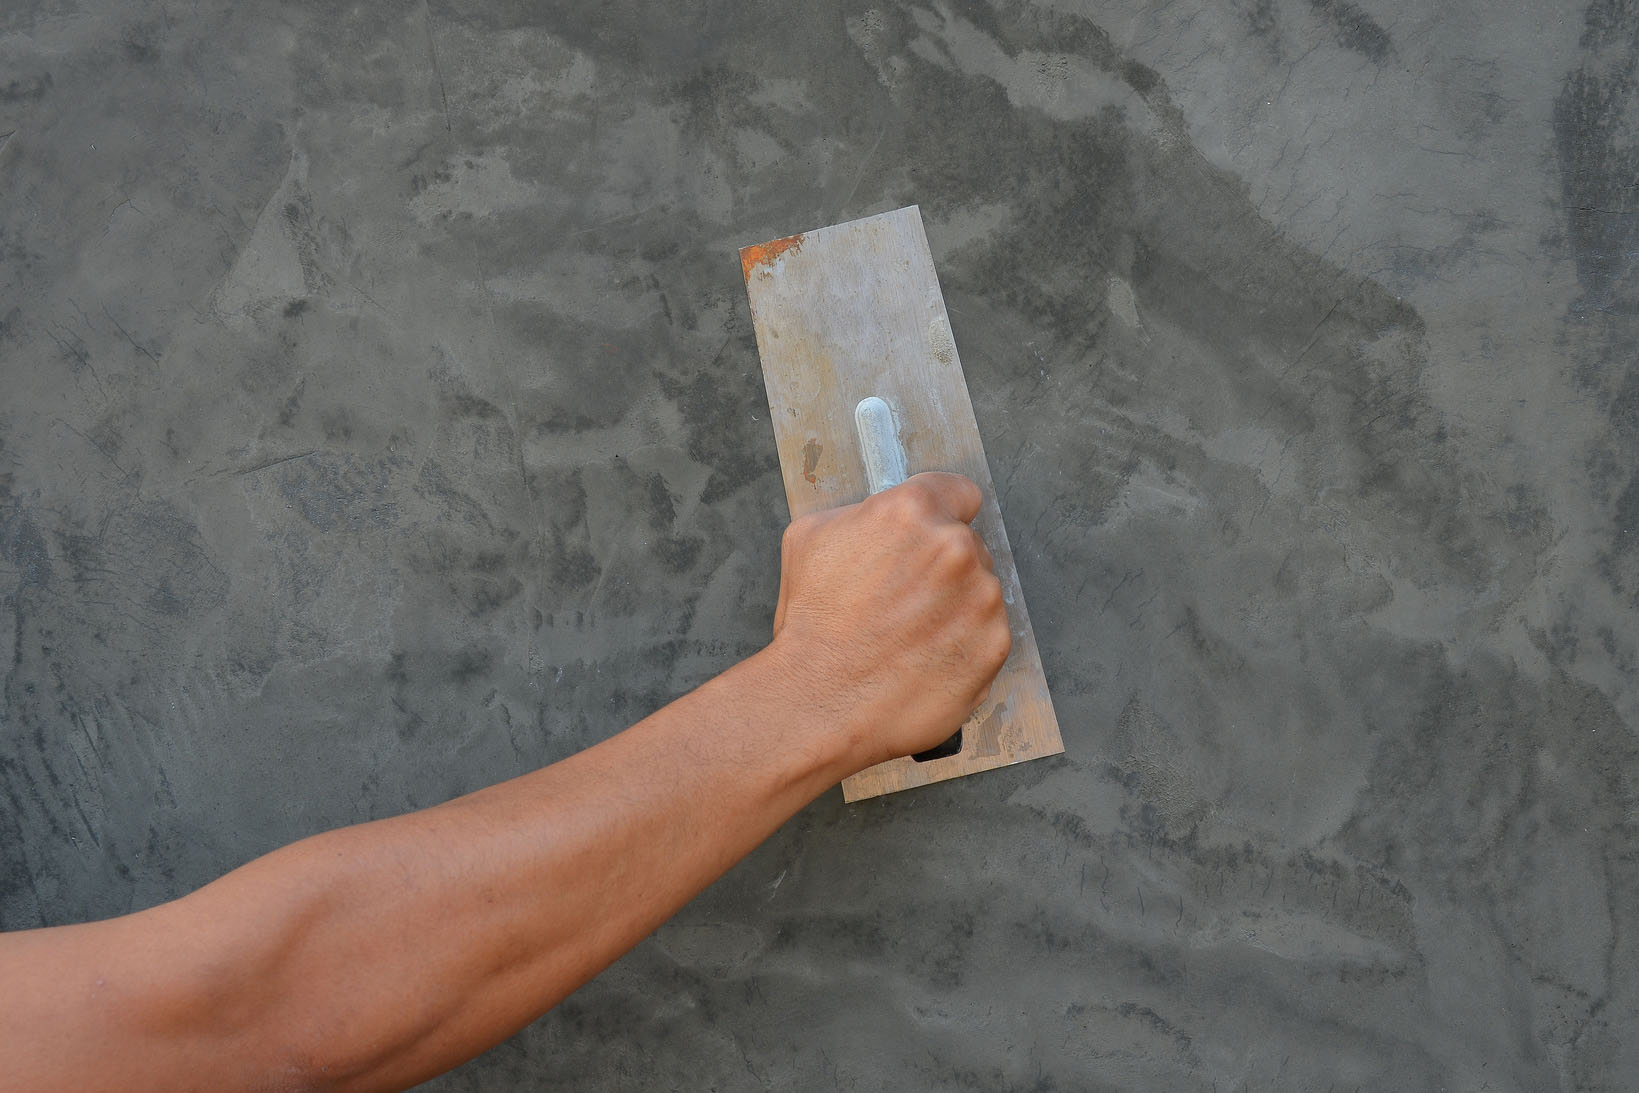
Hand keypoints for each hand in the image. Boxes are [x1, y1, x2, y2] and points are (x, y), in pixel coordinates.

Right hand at [767, 472, 1011, 771]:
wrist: (820, 701)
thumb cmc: (811, 624)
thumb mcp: (810, 538)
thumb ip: (860, 514)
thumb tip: (882, 518)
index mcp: (912, 510)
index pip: (957, 492)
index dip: (940, 515)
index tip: (928, 538)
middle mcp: (956, 546)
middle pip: (966, 544)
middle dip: (940, 568)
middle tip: (903, 601)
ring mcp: (982, 597)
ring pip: (979, 590)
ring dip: (955, 607)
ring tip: (910, 636)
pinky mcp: (994, 644)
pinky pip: (987, 634)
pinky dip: (964, 645)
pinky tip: (926, 659)